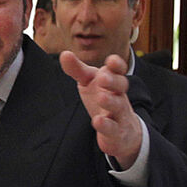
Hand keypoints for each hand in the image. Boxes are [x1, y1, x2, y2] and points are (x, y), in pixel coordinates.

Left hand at [60, 51, 143, 168]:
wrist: (122, 131)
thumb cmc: (104, 99)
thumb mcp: (89, 83)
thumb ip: (78, 70)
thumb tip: (64, 54)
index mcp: (113, 82)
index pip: (119, 71)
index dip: (117, 65)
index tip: (111, 60)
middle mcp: (119, 96)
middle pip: (121, 86)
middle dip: (113, 81)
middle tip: (103, 78)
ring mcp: (119, 114)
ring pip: (119, 107)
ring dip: (111, 102)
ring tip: (101, 97)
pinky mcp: (116, 132)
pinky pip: (113, 128)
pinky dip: (106, 125)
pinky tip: (97, 121)